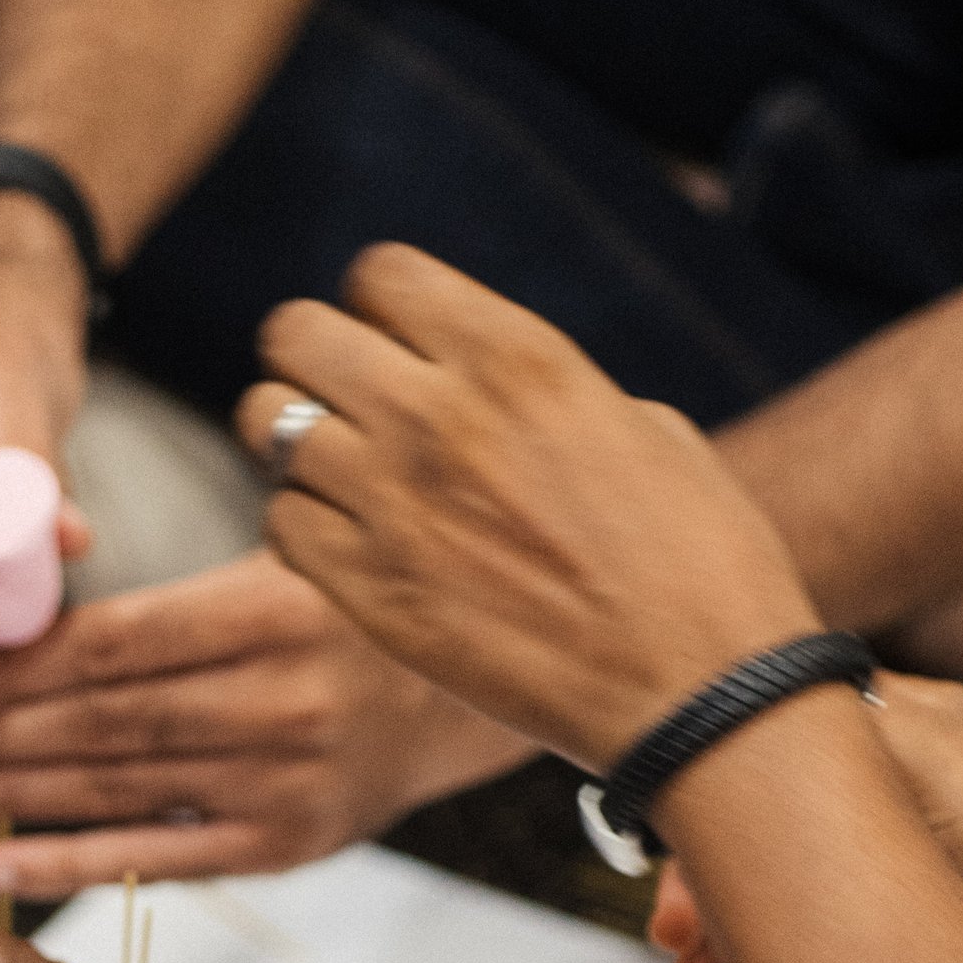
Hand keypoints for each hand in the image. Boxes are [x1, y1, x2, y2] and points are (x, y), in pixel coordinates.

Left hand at [0, 551, 533, 899]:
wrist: (472, 692)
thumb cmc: (348, 612)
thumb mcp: (283, 561)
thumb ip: (167, 601)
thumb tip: (15, 619)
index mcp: (269, 610)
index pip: (115, 645)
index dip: (17, 667)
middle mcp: (281, 700)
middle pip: (102, 723)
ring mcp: (285, 780)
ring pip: (119, 789)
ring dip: (9, 797)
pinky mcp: (288, 844)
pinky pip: (161, 856)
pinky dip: (73, 862)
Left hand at [238, 245, 816, 769]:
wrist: (696, 688)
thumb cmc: (694, 557)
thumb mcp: (635, 425)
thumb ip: (535, 390)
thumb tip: (480, 389)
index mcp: (516, 354)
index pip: (378, 274)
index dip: (378, 309)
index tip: (399, 349)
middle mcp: (438, 415)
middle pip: (296, 335)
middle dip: (310, 361)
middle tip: (341, 405)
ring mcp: (393, 506)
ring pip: (266, 427)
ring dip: (296, 448)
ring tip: (344, 481)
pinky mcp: (370, 594)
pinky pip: (279, 525)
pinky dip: (302, 528)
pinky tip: (352, 547)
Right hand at [648, 676, 962, 962]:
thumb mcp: (923, 756)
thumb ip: (828, 723)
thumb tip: (738, 708)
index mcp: (913, 726)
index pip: (778, 740)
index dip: (714, 792)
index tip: (669, 844)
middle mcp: (914, 791)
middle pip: (775, 822)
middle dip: (711, 877)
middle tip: (676, 932)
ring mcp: (925, 870)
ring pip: (797, 888)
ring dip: (736, 928)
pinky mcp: (936, 941)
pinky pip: (833, 941)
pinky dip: (786, 961)